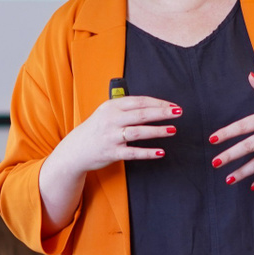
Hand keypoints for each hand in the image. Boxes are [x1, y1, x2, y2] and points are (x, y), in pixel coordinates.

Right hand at [52, 95, 180, 177]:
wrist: (75, 150)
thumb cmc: (96, 129)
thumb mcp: (107, 112)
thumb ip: (126, 108)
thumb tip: (154, 106)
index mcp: (112, 106)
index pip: (139, 101)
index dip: (158, 103)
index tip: (172, 105)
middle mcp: (111, 119)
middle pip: (141, 114)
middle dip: (162, 112)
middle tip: (178, 112)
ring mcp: (111, 136)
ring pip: (139, 132)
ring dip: (158, 130)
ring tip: (173, 130)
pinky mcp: (112, 152)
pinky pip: (133, 152)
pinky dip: (148, 153)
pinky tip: (161, 152)